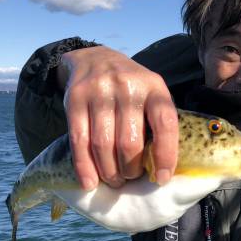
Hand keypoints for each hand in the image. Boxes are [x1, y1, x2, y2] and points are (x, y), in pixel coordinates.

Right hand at [58, 46, 177, 189]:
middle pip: (130, 142)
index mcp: (154, 87)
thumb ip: (157, 122)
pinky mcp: (75, 99)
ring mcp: (99, 91)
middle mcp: (127, 87)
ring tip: (114, 180)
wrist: (95, 58)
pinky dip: (84, 167)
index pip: (165, 124)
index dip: (165, 155)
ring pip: (103, 145)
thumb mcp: (152, 94)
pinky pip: (79, 141)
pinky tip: (89, 182)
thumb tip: (160, 170)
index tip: (161, 178)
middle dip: (131, 169)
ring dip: (109, 171)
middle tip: (130, 178)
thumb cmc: (131, 88)